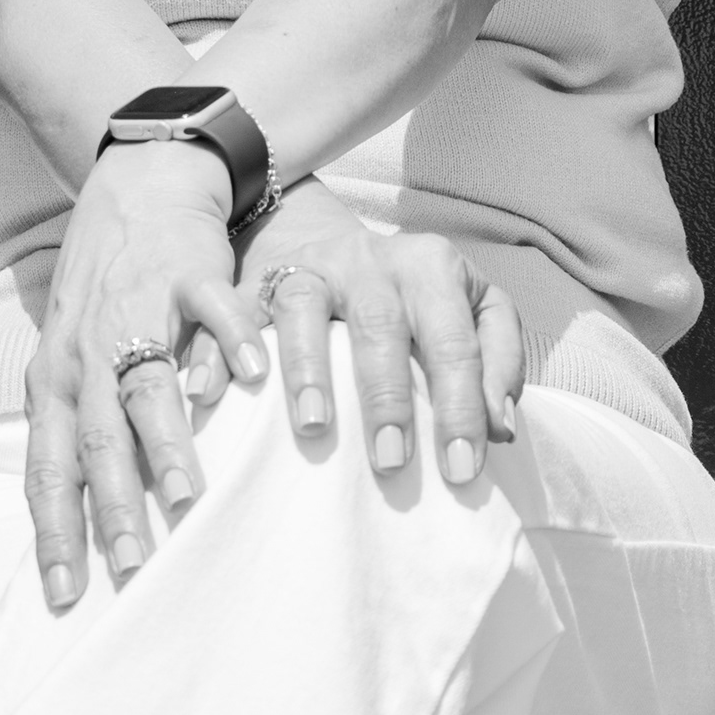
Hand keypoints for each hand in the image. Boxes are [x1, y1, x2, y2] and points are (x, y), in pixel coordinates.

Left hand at [25, 143, 264, 611]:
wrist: (139, 185)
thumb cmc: (108, 292)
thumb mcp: (76, 362)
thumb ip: (85, 431)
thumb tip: (88, 522)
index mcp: (57, 382)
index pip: (48, 470)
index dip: (55, 533)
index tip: (66, 596)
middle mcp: (87, 353)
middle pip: (94, 441)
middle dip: (113, 507)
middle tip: (132, 568)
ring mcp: (136, 312)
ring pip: (146, 386)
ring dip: (165, 446)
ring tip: (187, 499)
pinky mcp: (188, 273)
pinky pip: (212, 312)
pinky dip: (231, 345)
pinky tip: (253, 381)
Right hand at [187, 180, 524, 483]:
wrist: (337, 244)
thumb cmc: (418, 298)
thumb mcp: (476, 310)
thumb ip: (499, 361)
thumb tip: (501, 424)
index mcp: (432, 266)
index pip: (454, 341)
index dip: (460, 407)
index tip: (462, 470)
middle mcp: (369, 260)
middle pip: (380, 324)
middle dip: (387, 396)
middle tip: (392, 462)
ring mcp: (309, 267)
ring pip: (302, 307)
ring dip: (308, 369)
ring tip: (316, 428)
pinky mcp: (257, 282)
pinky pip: (232, 313)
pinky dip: (219, 351)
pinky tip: (213, 393)